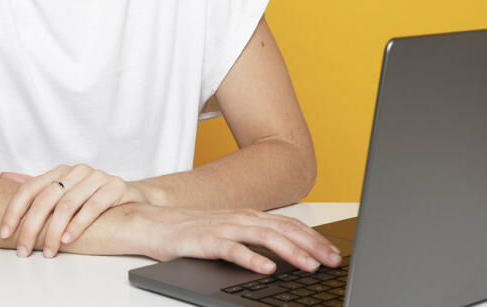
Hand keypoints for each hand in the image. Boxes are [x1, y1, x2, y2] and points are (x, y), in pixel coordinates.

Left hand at [0, 163, 149, 257]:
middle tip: (23, 250)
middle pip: (47, 198)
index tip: (4, 233)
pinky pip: (93, 206)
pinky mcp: (115, 186)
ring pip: (68, 204)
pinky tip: (69, 239)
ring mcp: (97, 177)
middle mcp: (77, 171)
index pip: (30, 188)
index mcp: (60, 171)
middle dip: (31, 227)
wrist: (131, 197)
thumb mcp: (62, 190)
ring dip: (55, 231)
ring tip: (48, 251)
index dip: (14, 211)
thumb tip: (4, 176)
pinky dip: (79, 224)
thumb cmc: (93, 197)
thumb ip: (36, 185)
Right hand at [129, 205, 343, 274]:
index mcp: (249, 216)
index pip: (289, 225)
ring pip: (264, 237)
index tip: (333, 254)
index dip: (314, 238)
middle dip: (312, 245)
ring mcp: (223, 227)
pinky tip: (267, 269)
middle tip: (332, 261)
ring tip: (309, 266)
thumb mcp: (229, 232)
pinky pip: (232, 249)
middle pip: (283, 230)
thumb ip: (255, 239)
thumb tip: (286, 254)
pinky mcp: (205, 241)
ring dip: (290, 252)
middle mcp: (240, 218)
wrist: (152, 223)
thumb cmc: (192, 230)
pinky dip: (252, 258)